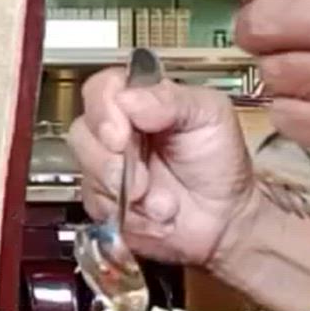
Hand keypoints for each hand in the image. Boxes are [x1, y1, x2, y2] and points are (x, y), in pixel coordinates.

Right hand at [67, 69, 259, 269]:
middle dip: (109, 163)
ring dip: (124, 195)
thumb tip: (128, 97)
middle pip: (82, 132)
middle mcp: (117, 130)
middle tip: (142, 182)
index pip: (100, 90)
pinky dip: (129, 219)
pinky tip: (156, 220)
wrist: (227, 218)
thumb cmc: (221, 161)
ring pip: (86, 173)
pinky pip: (97, 208)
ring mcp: (107, 167)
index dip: (103, 111)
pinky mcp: (105, 202)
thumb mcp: (210, 115)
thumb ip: (171, 99)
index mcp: (140, 100)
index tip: (120, 136)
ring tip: (164, 205)